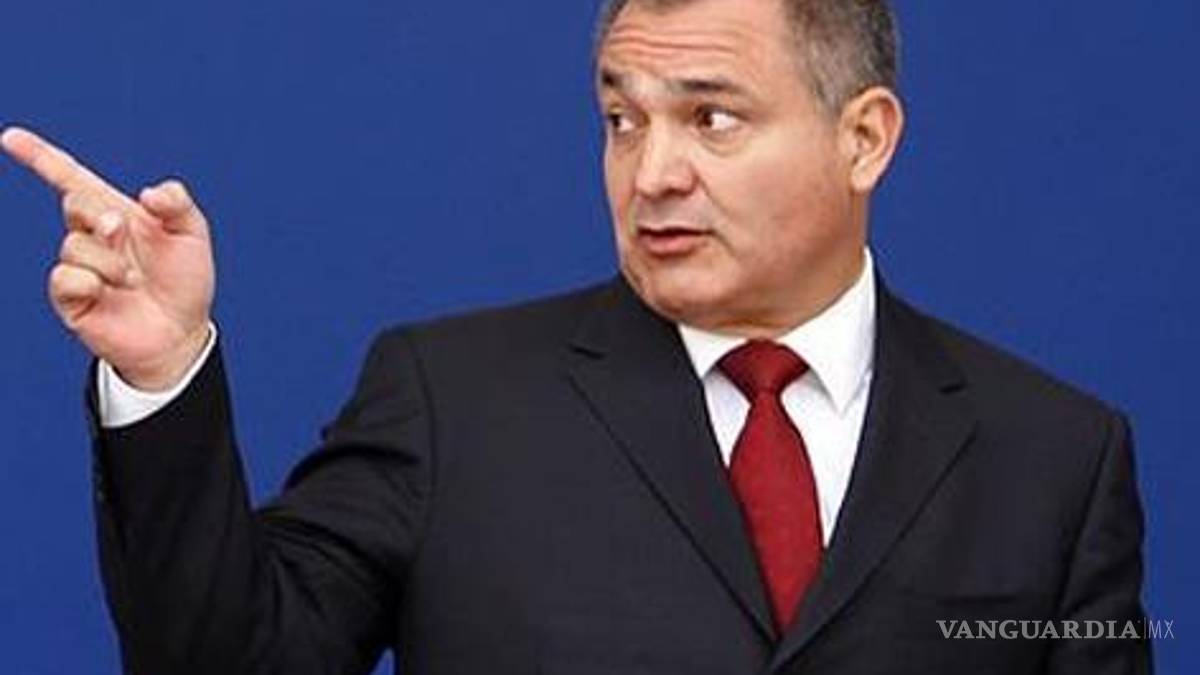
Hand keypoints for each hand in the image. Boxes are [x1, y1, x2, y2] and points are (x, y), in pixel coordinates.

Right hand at [2, 127, 215, 390]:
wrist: (182, 333)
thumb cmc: (186, 283)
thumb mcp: (193, 235)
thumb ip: (178, 203)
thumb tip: (148, 193)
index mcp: (117, 214)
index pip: (71, 179)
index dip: (40, 157)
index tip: (10, 137)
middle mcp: (92, 237)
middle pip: (75, 202)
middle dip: (100, 214)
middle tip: (121, 232)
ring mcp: (79, 267)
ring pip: (74, 245)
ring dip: (109, 261)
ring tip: (133, 280)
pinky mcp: (71, 298)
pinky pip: (64, 278)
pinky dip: (91, 281)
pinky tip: (110, 293)